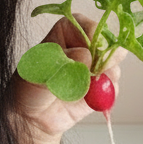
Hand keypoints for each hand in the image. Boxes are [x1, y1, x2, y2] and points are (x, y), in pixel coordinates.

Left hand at [13, 14, 125, 139]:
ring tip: (89, 87)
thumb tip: (85, 56)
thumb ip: (62, 63)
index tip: (94, 46)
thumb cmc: (28, 88)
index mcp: (65, 34)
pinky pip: (113, 86)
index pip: (85, 25)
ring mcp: (94, 67)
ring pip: (113, 64)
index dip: (93, 33)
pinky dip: (107, 93)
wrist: (31, 118)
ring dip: (107, 75)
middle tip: (101, 68)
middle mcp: (84, 48)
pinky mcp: (101, 87)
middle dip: (108, 54)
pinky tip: (92, 99)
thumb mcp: (39, 72)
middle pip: (106, 41)